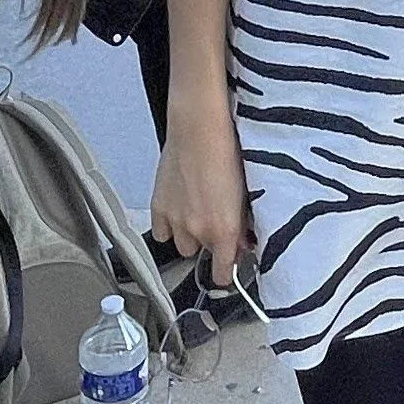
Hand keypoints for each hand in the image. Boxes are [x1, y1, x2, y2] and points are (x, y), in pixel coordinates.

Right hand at [151, 103, 253, 287]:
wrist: (200, 129)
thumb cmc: (227, 151)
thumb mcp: (246, 192)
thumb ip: (242, 223)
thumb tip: (243, 242)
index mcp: (224, 230)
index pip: (223, 274)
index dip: (228, 273)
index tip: (230, 268)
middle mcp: (198, 231)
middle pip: (204, 254)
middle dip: (211, 242)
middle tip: (217, 219)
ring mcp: (176, 221)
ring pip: (182, 246)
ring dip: (190, 234)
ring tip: (197, 210)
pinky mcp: (158, 207)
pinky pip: (162, 232)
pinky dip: (169, 225)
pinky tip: (179, 208)